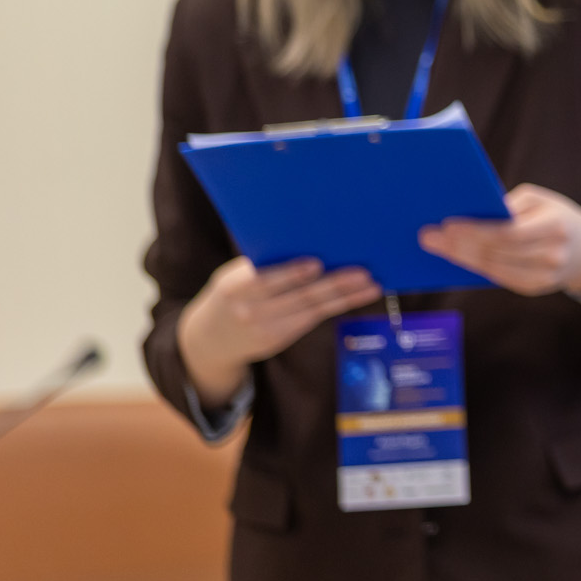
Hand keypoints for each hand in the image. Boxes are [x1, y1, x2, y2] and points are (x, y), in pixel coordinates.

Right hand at [179, 257, 379, 406]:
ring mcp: (265, 329)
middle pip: (297, 296)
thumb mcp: (232, 277)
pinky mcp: (279, 340)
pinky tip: (357, 296)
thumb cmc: (230, 294)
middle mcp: (248, 311)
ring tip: (371, 285)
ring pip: (312, 310)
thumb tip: (304, 241)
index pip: (264, 280)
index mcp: (233, 288)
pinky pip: (313, 320)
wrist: (209, 339)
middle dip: (333, 284)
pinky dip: (338, 307)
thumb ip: (259, 265)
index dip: (291, 273)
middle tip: (363, 272)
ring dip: (346, 297)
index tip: (318, 263)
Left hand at [418, 183, 580, 296]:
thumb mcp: (540, 200)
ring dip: (461, 258)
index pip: (508, 232)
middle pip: (495, 252)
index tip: (447, 224)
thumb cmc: (556, 216)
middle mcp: (552, 255)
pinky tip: (458, 258)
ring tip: (437, 246)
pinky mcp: (533, 289)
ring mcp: (544, 277)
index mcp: (554, 227)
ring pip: (492, 268)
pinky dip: (476, 267)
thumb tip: (472, 213)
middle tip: (430, 236)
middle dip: (459, 245)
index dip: (475, 230)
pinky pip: (498, 278)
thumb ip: (510, 205)